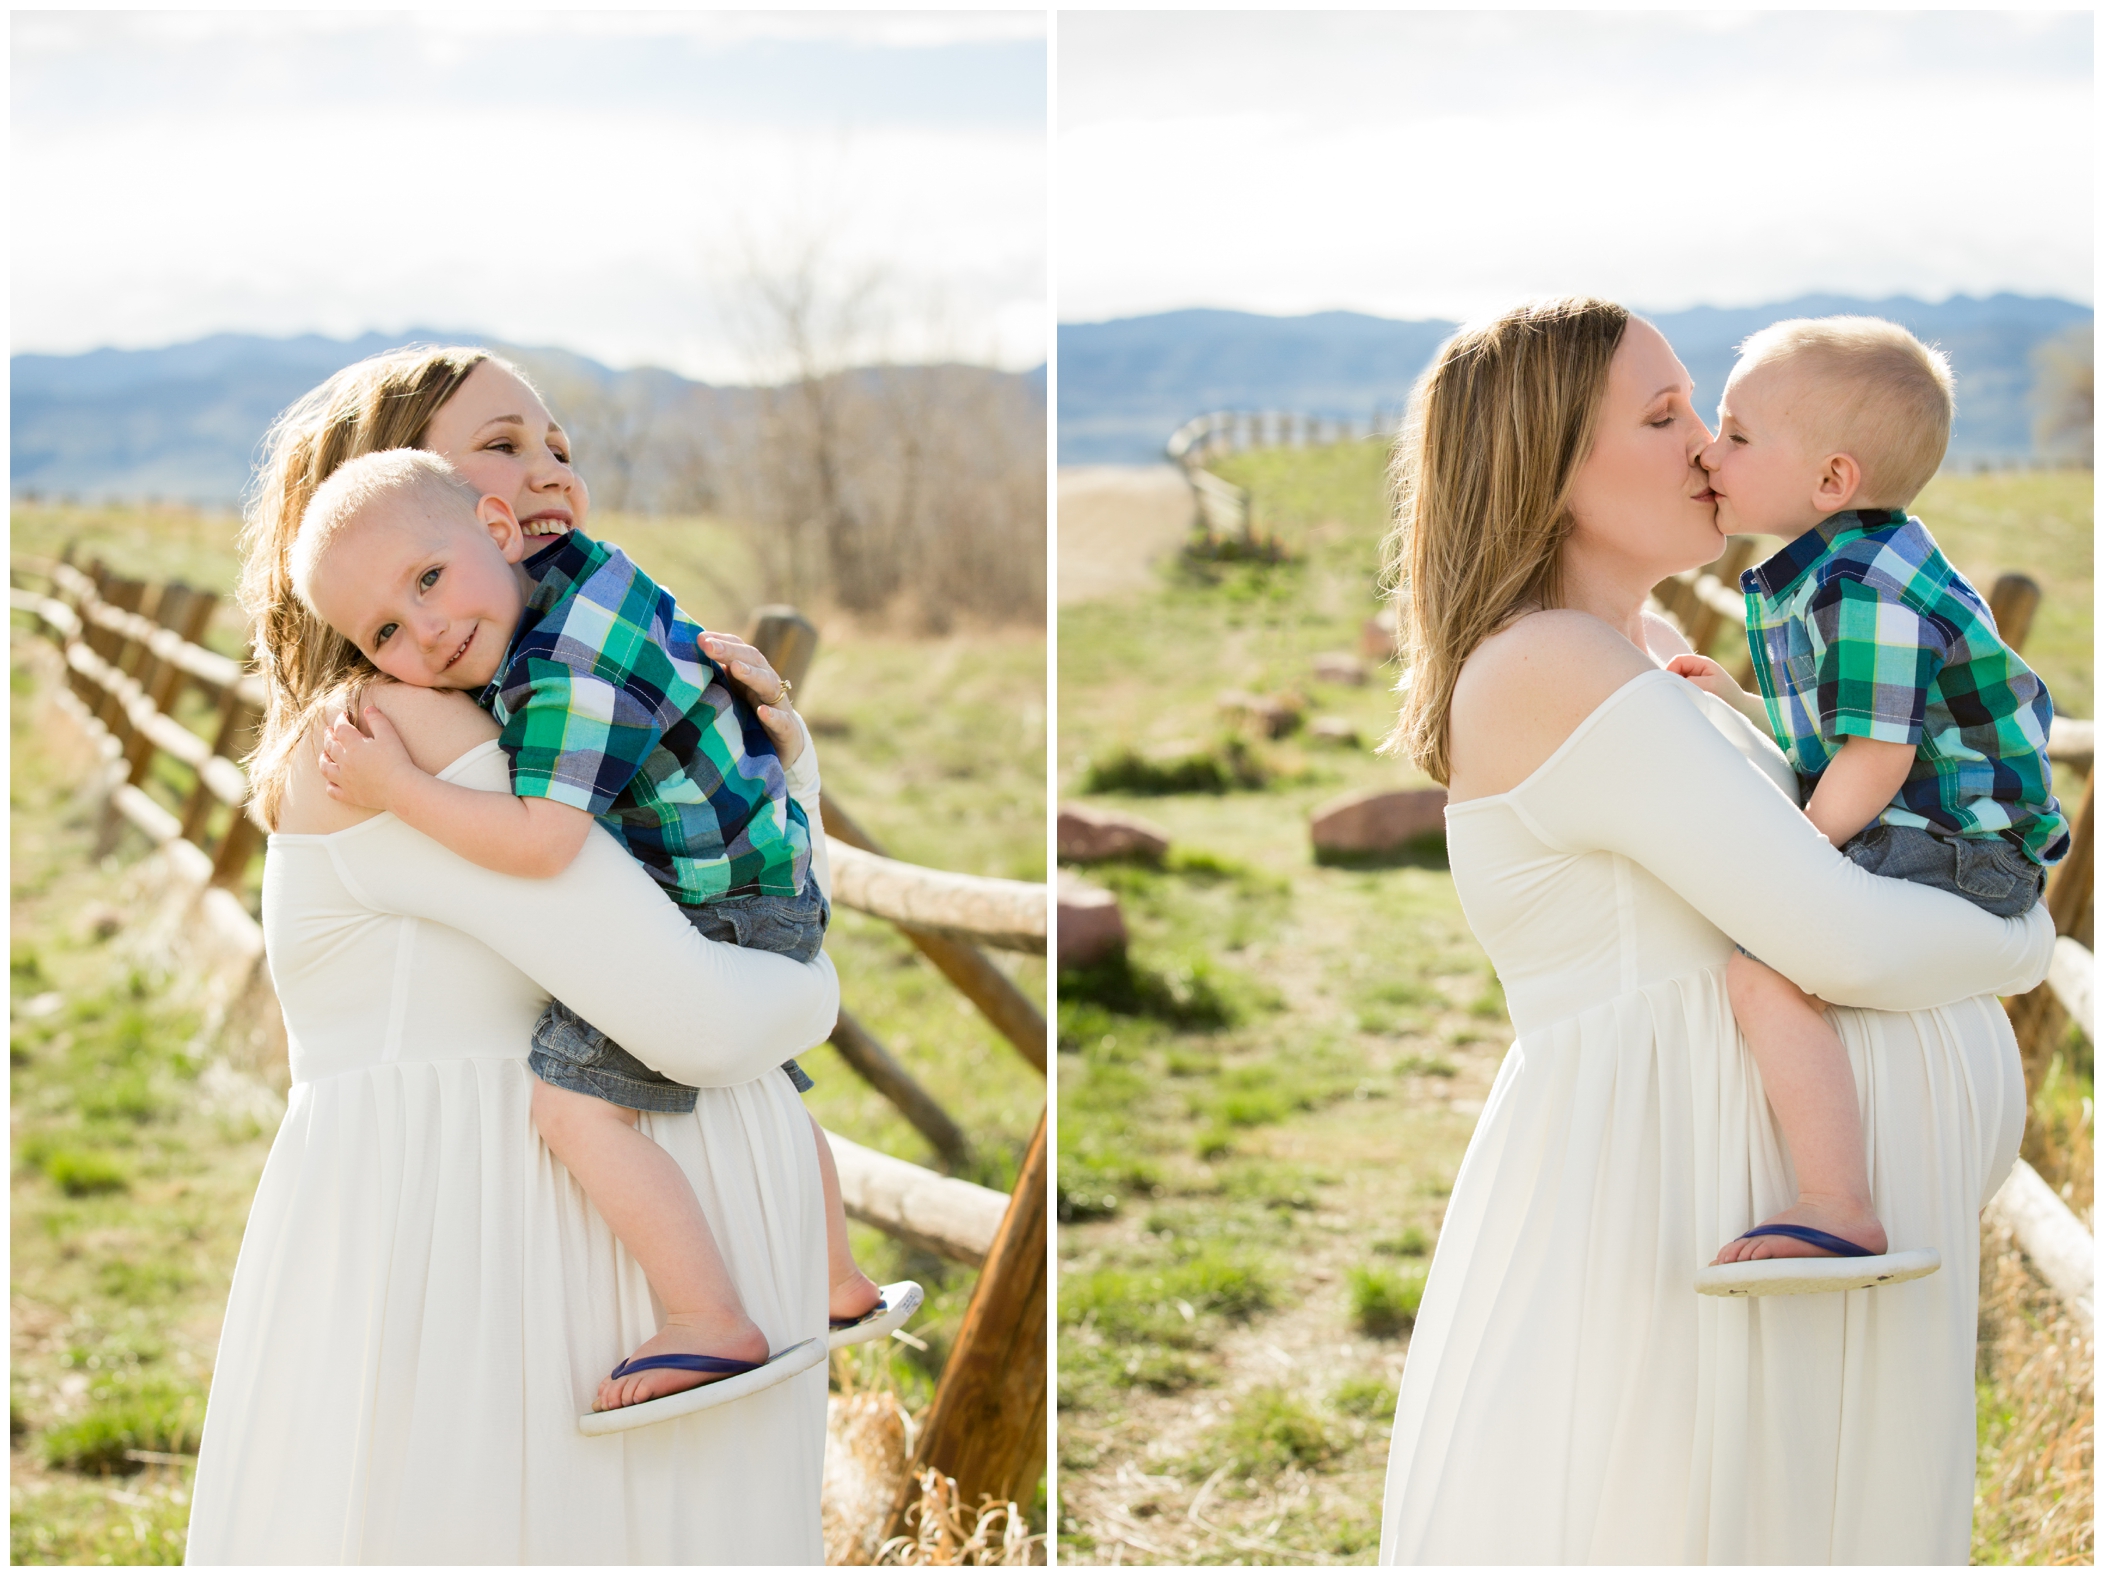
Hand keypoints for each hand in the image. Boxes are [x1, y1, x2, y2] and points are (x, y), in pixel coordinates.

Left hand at [318, 705, 420, 810]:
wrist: (401, 789)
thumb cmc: (397, 761)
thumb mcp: (390, 735)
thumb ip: (377, 720)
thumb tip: (368, 709)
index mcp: (354, 746)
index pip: (341, 728)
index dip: (341, 719)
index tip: (344, 715)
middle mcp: (344, 762)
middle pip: (330, 746)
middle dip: (329, 735)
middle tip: (329, 730)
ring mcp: (344, 780)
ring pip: (325, 768)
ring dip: (323, 758)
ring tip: (324, 754)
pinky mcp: (348, 795)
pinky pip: (332, 790)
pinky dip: (329, 784)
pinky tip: (332, 780)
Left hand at [700, 632, 803, 764]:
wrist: (785, 748)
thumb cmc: (751, 720)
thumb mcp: (732, 698)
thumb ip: (714, 681)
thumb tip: (680, 665)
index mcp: (752, 675)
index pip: (740, 650)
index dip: (722, 642)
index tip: (699, 638)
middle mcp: (766, 685)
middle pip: (753, 660)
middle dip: (731, 651)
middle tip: (709, 646)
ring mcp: (779, 707)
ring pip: (769, 685)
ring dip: (753, 675)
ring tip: (736, 668)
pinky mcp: (787, 732)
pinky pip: (782, 722)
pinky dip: (773, 716)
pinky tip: (762, 712)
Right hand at [1665, 653, 1738, 701]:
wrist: (1741, 708)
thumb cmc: (1728, 696)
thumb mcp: (1709, 687)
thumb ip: (1690, 682)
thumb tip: (1672, 682)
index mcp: (1702, 662)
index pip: (1677, 661)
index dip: (1671, 672)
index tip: (1673, 687)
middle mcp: (1697, 668)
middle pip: (1675, 669)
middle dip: (1674, 681)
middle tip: (1681, 695)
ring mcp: (1695, 677)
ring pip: (1677, 679)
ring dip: (1679, 688)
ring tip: (1688, 699)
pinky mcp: (1695, 687)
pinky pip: (1681, 687)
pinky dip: (1682, 693)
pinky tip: (1689, 701)